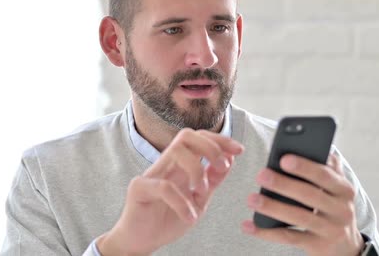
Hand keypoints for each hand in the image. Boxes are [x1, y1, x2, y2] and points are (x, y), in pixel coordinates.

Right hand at [98, 129, 243, 255]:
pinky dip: (182, 202)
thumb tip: (229, 161)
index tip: (239, 150)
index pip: (199, 138)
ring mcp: (151, 174)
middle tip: (222, 165)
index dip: (220, 139)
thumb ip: (212, 182)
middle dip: (210, 146)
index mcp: (180, 165)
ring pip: (176, 151)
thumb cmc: (167, 220)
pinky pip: (163, 186)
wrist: (141, 242)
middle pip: (186, 135)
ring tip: (201, 191)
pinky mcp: (139, 188)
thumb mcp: (198, 201)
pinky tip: (189, 217)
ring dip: (197, 169)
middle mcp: (166, 164)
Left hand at [242, 154, 363, 255]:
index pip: (325, 175)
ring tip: (251, 199)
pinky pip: (289, 237)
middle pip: (309, 195)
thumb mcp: (336, 188)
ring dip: (272, 207)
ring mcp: (330, 229)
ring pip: (298, 216)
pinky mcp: (317, 246)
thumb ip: (326, 166)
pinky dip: (266, 232)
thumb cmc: (333, 207)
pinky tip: (249, 225)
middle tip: (261, 175)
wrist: (347, 247)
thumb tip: (307, 144)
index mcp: (344, 189)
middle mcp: (341, 209)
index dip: (305, 167)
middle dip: (284, 184)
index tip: (283, 158)